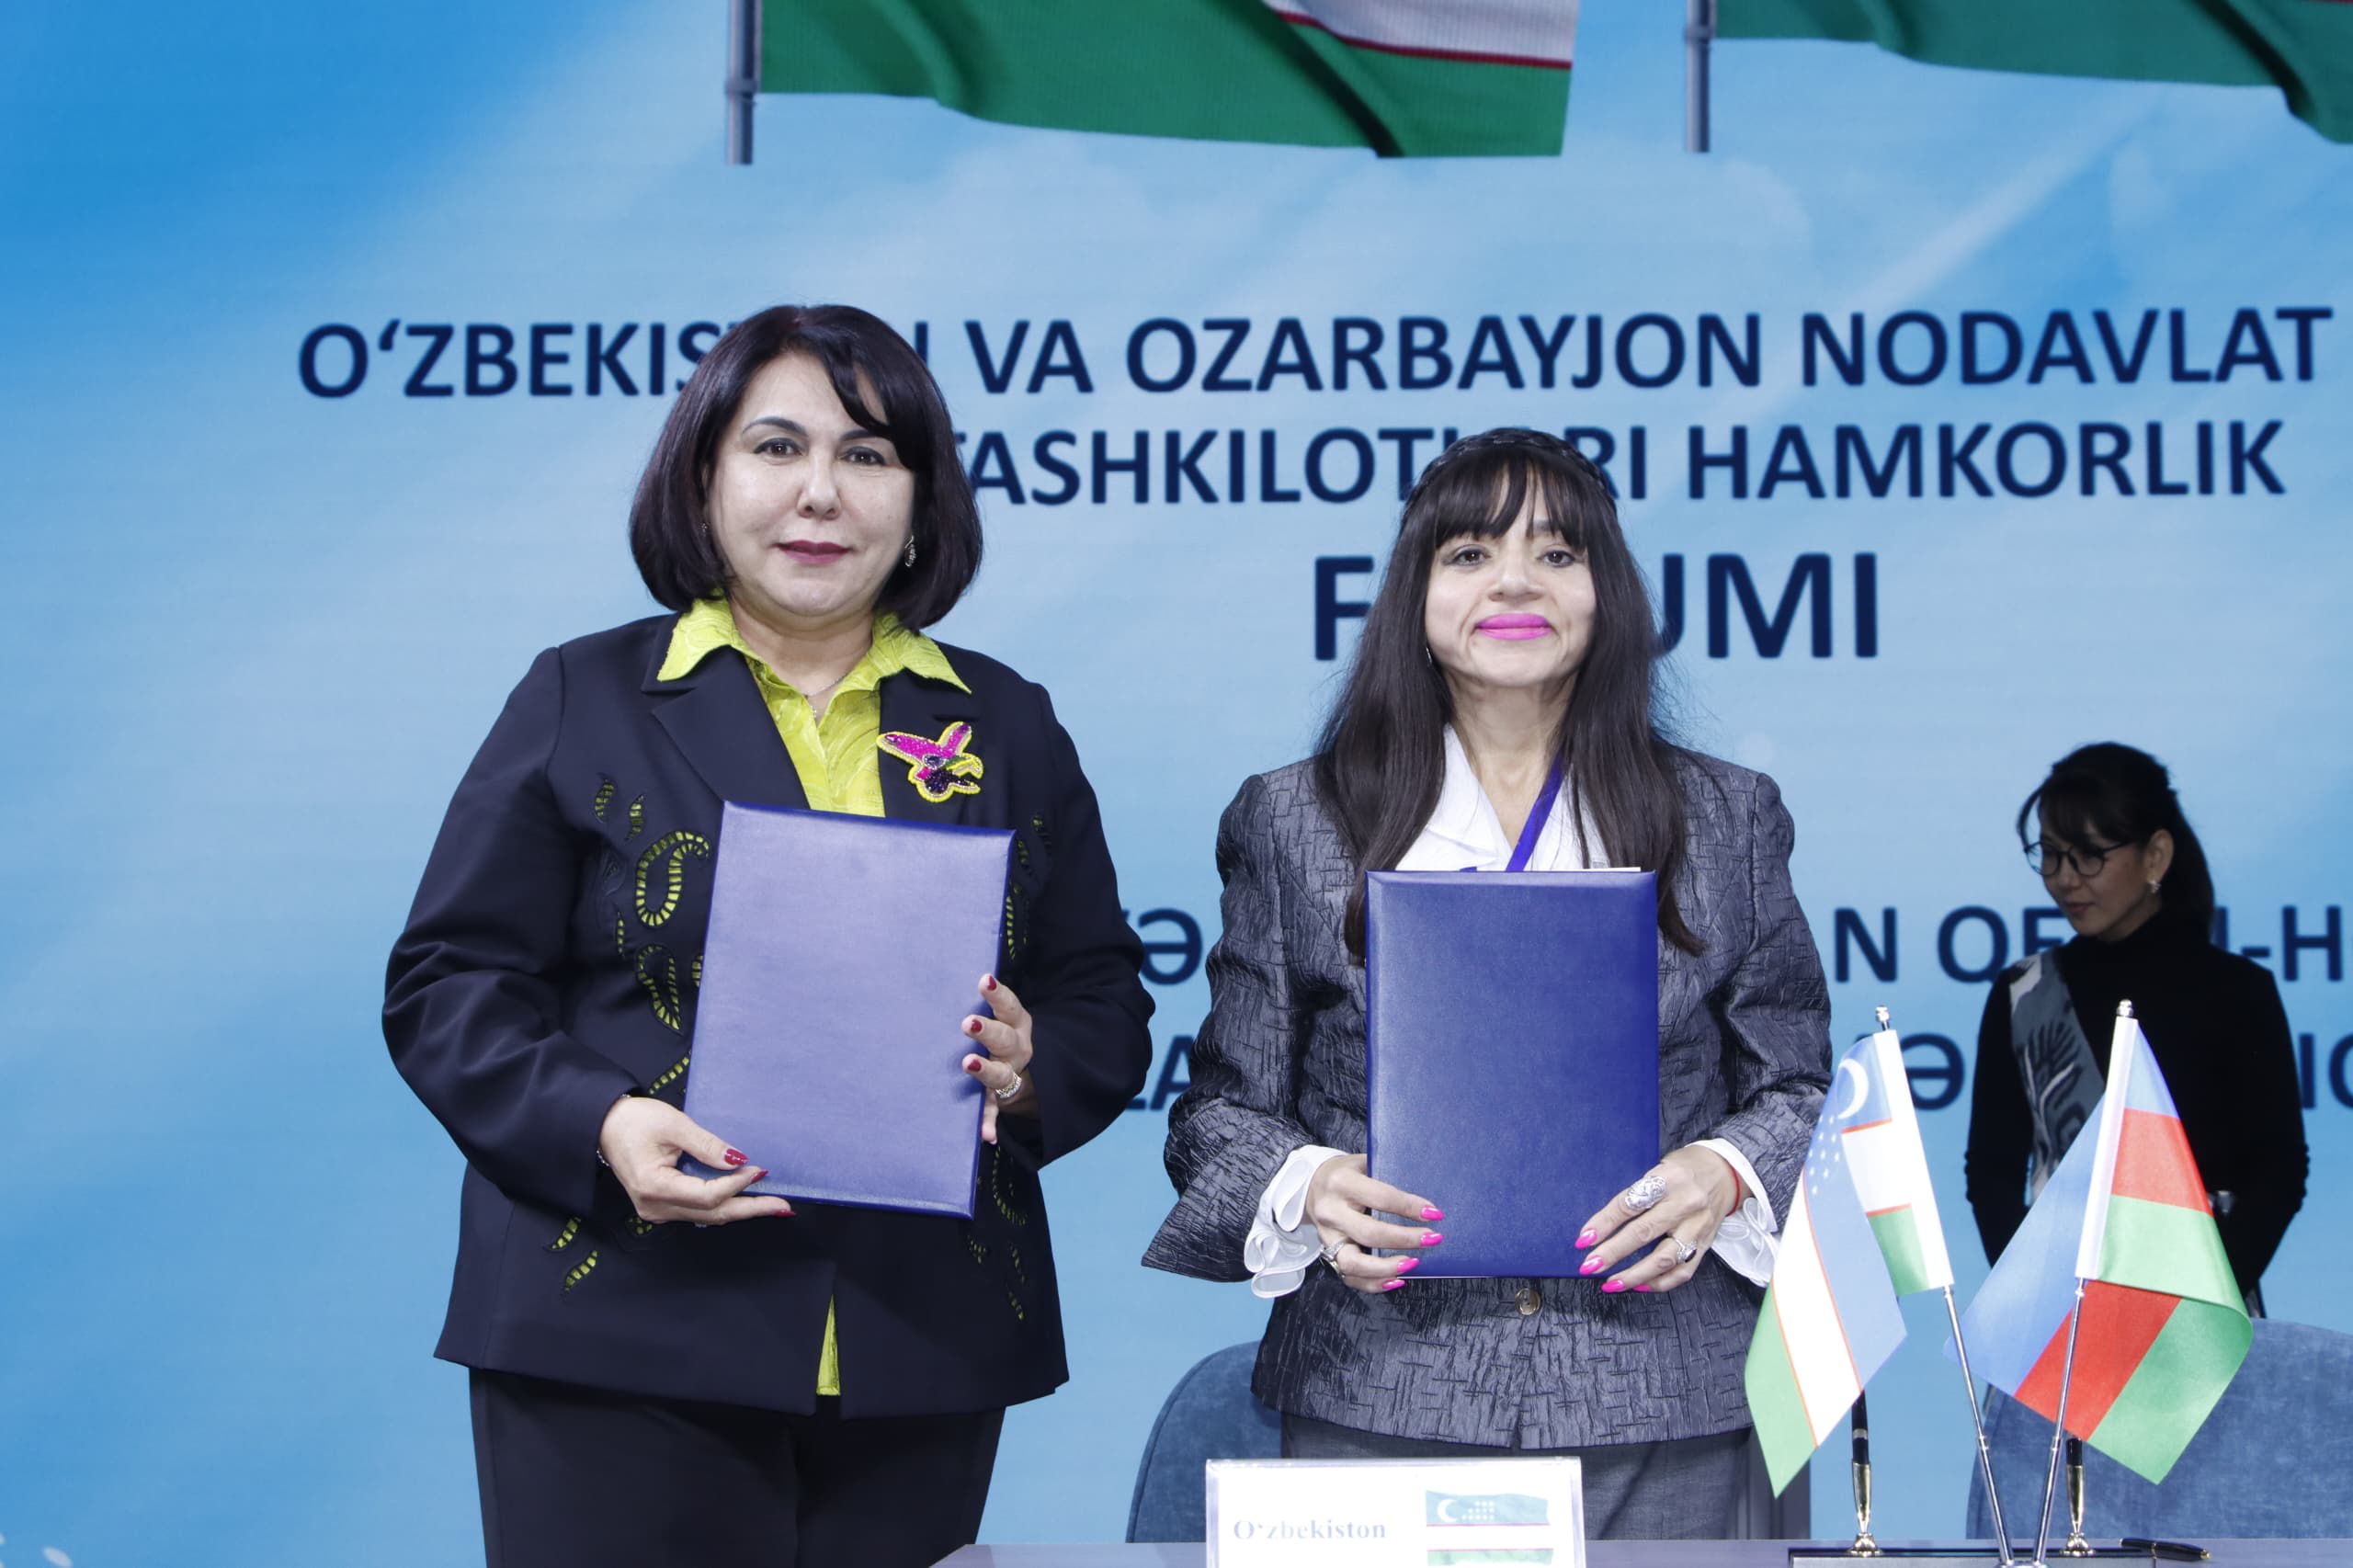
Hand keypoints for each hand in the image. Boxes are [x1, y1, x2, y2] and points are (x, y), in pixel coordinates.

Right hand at [597, 1095, 792, 1224]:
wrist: (605, 1127)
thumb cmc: (634, 1121)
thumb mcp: (674, 1125)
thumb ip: (707, 1145)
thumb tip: (737, 1160)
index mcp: (654, 1186)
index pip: (706, 1195)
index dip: (736, 1185)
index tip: (759, 1170)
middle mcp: (655, 1207)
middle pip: (712, 1214)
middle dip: (750, 1209)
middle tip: (783, 1206)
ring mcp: (658, 1210)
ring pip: (707, 1216)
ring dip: (740, 1209)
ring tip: (772, 1205)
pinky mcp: (663, 1206)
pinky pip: (698, 1210)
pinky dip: (723, 1204)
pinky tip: (745, 1199)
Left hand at [959, 973, 1033, 1145]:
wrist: (1028, 1072)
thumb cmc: (997, 1033)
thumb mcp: (998, 1016)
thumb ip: (981, 1003)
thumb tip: (945, 973)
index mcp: (1015, 1023)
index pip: (1008, 1005)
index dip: (997, 994)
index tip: (983, 981)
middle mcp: (1016, 1048)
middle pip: (1004, 1038)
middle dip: (987, 1030)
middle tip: (966, 1023)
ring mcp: (1009, 1074)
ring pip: (1000, 1074)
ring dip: (985, 1070)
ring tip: (968, 1065)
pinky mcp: (1000, 1097)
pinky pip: (993, 1109)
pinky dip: (988, 1122)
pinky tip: (986, 1135)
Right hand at [1303, 1154, 1443, 1293]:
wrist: (1309, 1184)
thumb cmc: (1345, 1173)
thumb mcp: (1362, 1163)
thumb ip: (1387, 1175)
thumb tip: (1424, 1196)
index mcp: (1342, 1183)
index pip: (1381, 1198)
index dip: (1409, 1207)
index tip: (1434, 1213)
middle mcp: (1331, 1211)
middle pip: (1370, 1233)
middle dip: (1405, 1239)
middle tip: (1432, 1238)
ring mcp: (1327, 1236)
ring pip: (1354, 1263)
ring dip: (1387, 1267)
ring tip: (1413, 1264)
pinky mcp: (1328, 1253)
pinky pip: (1350, 1276)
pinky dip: (1374, 1283)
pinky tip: (1396, 1279)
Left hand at [1572, 1145, 1738, 1294]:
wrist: (1727, 1171)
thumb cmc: (1685, 1168)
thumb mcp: (1659, 1168)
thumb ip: (1637, 1193)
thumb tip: (1602, 1223)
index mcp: (1668, 1178)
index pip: (1629, 1203)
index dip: (1604, 1222)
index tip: (1584, 1238)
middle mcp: (1685, 1203)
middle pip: (1644, 1232)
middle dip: (1613, 1252)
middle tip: (1589, 1265)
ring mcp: (1697, 1226)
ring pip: (1664, 1258)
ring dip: (1634, 1275)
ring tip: (1611, 1283)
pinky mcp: (1706, 1244)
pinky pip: (1683, 1271)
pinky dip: (1660, 1282)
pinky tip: (1640, 1285)